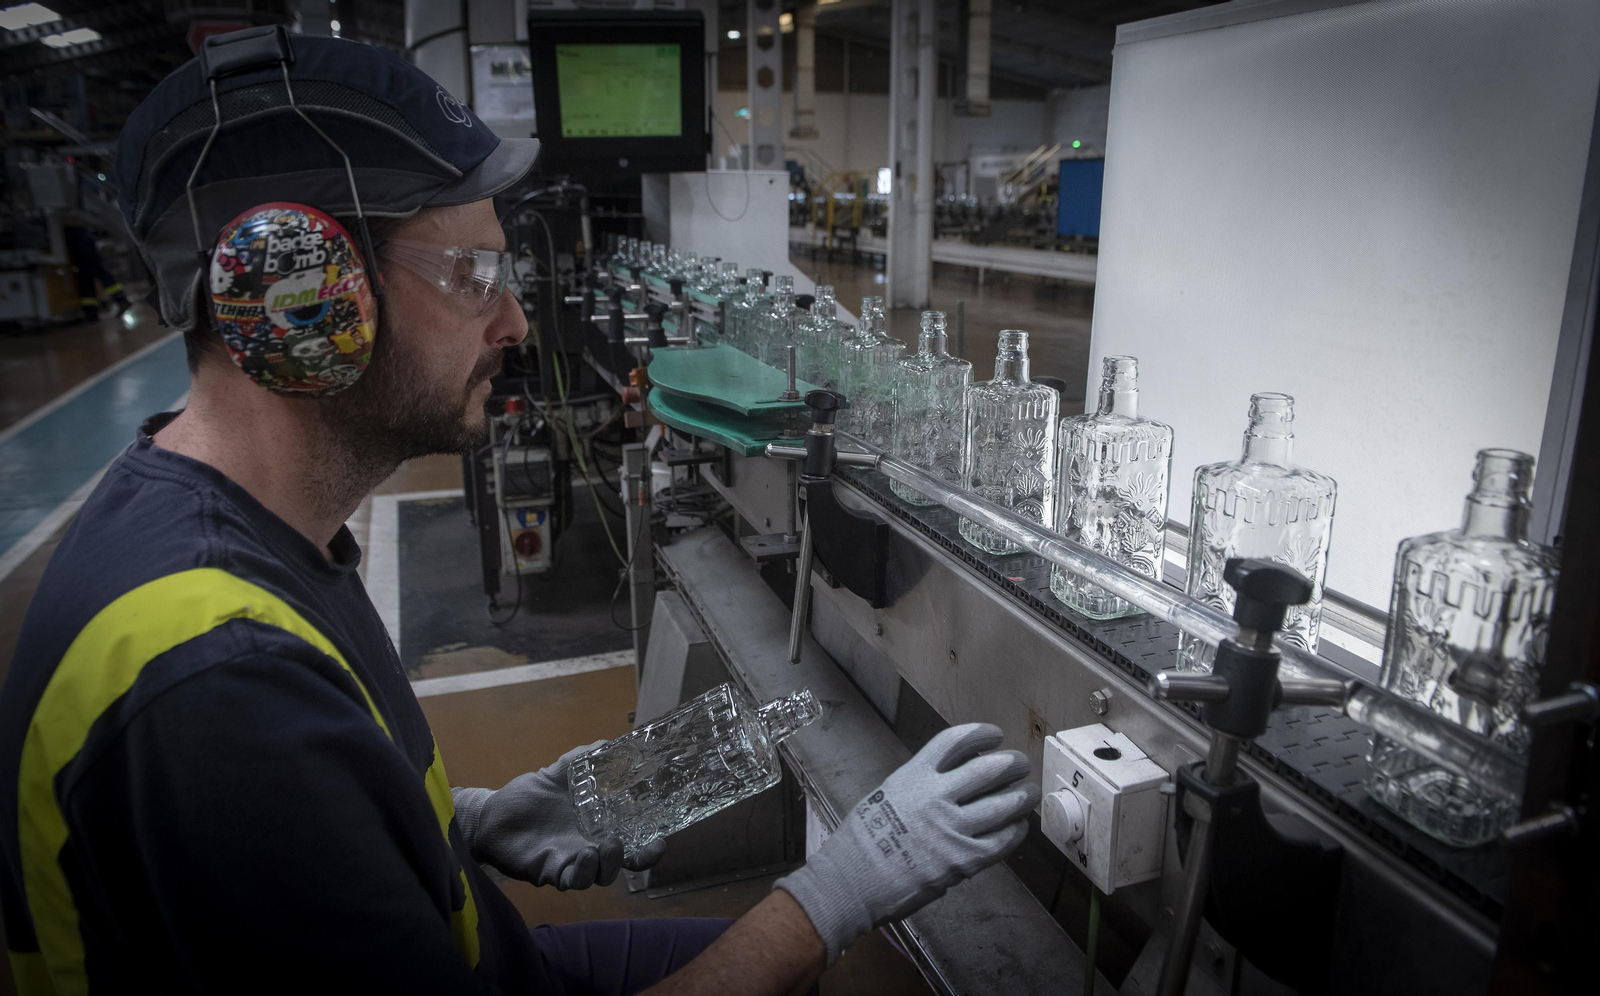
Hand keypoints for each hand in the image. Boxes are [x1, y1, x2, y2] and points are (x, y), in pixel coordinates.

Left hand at [452, 741, 665, 889]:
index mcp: (596, 827)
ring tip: (605, 844)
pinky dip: (583, 872)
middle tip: (642, 847)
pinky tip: (584, 855)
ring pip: (602, 876)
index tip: (662, 839)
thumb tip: (610, 742)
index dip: (649, 846)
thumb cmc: (526, 798)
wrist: (491, 816)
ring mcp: (572, 862)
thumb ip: (582, 760)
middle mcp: (589, 847)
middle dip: (638, 860)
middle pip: (624, 864)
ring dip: (610, 864)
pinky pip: (573, 881)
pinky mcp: (551, 872)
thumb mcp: (556, 774)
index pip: (631, 841)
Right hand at [773, 723, 1037, 963]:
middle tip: (1020, 764)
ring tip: (1029, 793)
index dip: (980, 734)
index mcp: (913, 776)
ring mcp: (951, 828)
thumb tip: (949, 780)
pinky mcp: (962, 860)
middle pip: (987, 770)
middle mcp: (935, 797)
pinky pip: (1000, 841)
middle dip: (1010, 764)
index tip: (993, 735)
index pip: (954, 741)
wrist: (851, 882)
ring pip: (1002, 804)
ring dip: (1021, 796)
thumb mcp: (885, 796)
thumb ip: (918, 785)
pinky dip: (1014, 831)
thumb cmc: (861, 843)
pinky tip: (1018, 827)